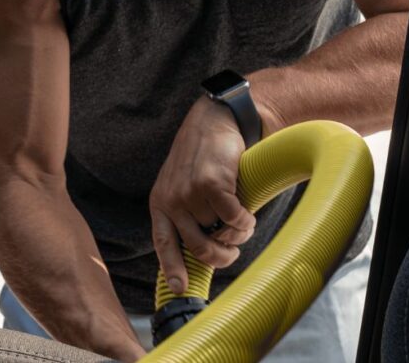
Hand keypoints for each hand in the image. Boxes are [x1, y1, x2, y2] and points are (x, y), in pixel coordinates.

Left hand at [149, 97, 256, 293]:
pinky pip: (233, 219)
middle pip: (198, 248)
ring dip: (237, 233)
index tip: (180, 288)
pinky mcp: (211, 184)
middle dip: (220, 257)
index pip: (164, 244)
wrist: (215, 120)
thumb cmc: (203, 155)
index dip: (172, 269)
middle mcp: (172, 200)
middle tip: (233, 252)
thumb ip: (186, 213)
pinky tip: (247, 214)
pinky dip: (245, 222)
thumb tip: (202, 250)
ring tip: (243, 221)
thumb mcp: (182, 184)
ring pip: (220, 233)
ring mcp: (190, 193)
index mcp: (161, 203)